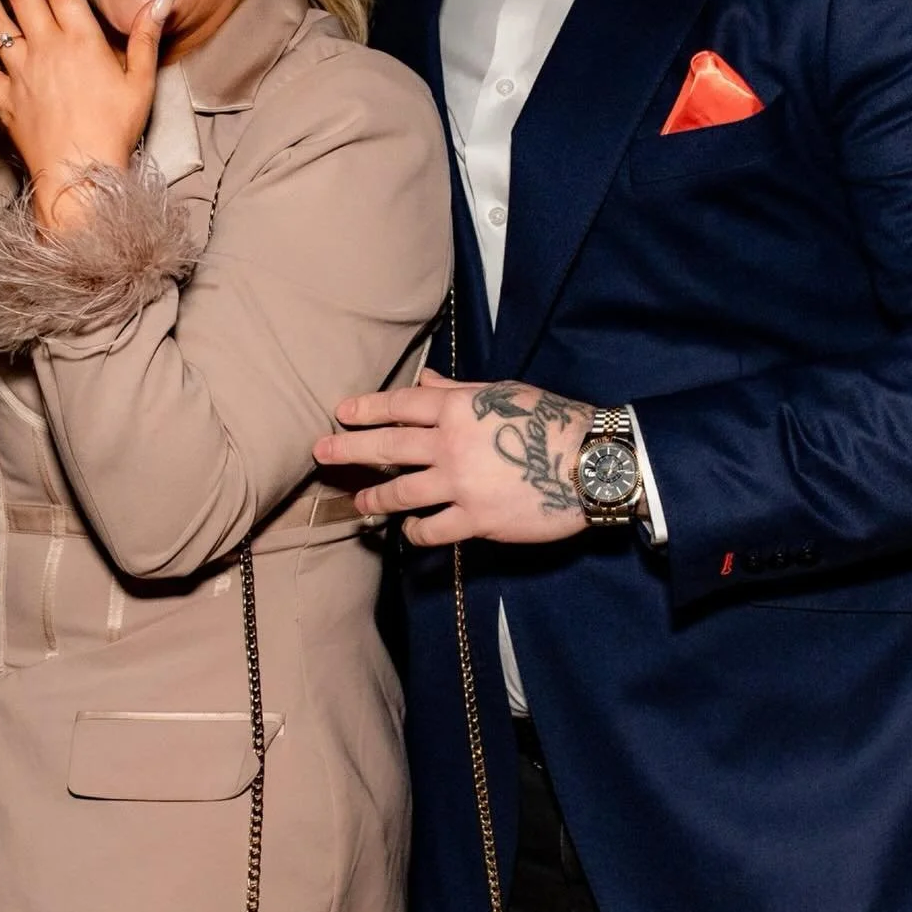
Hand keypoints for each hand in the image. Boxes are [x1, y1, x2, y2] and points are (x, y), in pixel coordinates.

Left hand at [314, 370, 592, 546]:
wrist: (590, 463)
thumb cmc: (551, 421)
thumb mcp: (504, 393)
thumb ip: (459, 391)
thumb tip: (426, 379)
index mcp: (457, 409)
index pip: (400, 406)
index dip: (367, 409)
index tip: (341, 413)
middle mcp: (450, 445)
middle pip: (388, 447)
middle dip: (349, 449)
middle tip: (321, 451)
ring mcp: (460, 484)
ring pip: (402, 493)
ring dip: (375, 497)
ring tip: (359, 502)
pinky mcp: (476, 519)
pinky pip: (433, 530)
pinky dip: (415, 532)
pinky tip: (409, 532)